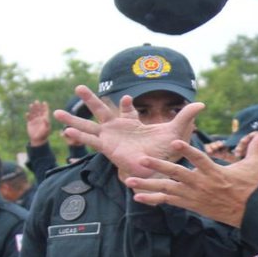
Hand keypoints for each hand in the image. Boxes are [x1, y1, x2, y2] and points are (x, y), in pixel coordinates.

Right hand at [25, 101, 50, 146]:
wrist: (38, 139)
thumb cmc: (44, 134)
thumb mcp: (47, 129)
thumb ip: (46, 123)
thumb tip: (45, 118)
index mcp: (45, 119)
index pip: (45, 111)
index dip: (45, 106)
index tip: (44, 102)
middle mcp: (40, 118)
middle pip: (39, 110)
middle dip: (38, 106)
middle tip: (36, 101)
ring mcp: (35, 120)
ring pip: (33, 113)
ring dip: (32, 109)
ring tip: (31, 105)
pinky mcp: (30, 123)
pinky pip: (28, 118)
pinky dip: (28, 116)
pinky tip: (27, 113)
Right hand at [56, 85, 204, 178]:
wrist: (159, 169)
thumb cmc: (166, 153)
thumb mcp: (176, 130)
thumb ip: (186, 116)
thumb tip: (202, 103)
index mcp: (133, 125)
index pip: (126, 112)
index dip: (124, 105)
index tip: (125, 99)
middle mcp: (119, 130)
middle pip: (101, 110)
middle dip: (90, 99)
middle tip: (78, 87)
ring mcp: (110, 138)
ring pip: (89, 124)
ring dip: (73, 119)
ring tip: (55, 112)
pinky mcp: (107, 147)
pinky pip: (90, 140)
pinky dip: (78, 136)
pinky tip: (64, 131)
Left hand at [126, 132, 257, 227]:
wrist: (251, 213)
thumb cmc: (252, 187)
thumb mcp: (255, 165)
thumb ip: (257, 147)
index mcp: (215, 172)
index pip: (199, 159)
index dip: (188, 151)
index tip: (176, 142)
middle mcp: (202, 184)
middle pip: (177, 173)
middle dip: (158, 166)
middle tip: (141, 159)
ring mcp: (194, 195)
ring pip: (168, 188)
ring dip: (148, 183)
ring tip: (129, 179)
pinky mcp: (191, 204)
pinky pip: (168, 201)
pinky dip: (153, 198)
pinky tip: (138, 196)